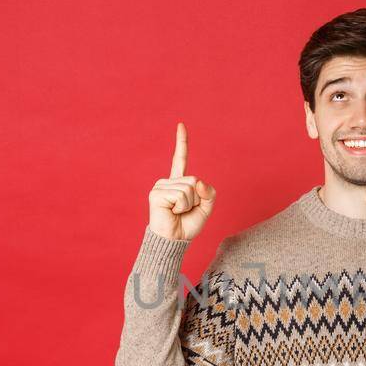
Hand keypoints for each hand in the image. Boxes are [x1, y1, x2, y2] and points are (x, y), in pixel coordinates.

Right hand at [148, 122, 216, 240]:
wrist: (174, 240)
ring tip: (178, 212)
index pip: (180, 158)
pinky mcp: (156, 194)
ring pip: (189, 188)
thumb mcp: (206, 207)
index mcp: (178, 182)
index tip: (180, 125)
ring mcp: (160, 187)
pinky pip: (181, 195)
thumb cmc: (187, 225)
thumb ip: (209, 192)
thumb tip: (198, 181)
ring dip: (189, 204)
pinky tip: (172, 212)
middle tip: (184, 211)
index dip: (182, 142)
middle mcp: (167, 182)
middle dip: (196, 199)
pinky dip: (182, 207)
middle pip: (194, 180)